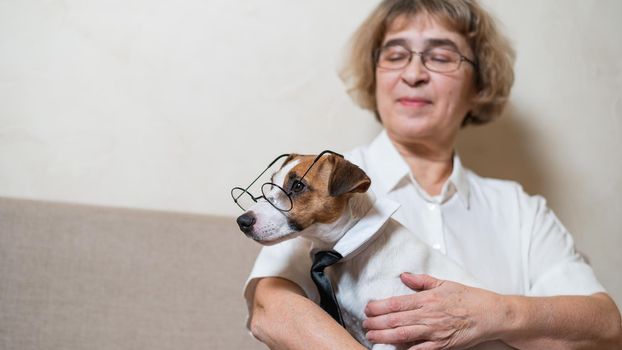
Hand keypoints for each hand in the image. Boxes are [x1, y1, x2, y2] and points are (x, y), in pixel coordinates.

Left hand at [363, 273, 505, 349]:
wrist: (490, 314)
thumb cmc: (468, 298)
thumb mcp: (444, 283)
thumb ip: (422, 281)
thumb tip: (404, 276)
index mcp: (427, 298)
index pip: (397, 303)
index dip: (379, 306)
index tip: (367, 308)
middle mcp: (428, 315)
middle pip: (396, 320)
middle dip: (376, 323)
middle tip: (364, 325)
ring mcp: (434, 331)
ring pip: (403, 335)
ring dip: (385, 336)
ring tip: (372, 336)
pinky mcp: (442, 345)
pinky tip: (394, 349)